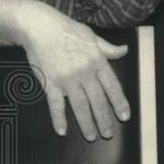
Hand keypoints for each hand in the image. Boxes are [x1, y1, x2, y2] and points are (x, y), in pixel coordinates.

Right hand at [15, 0, 129, 141]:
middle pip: (97, 101)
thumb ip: (107, 48)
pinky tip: (61, 130)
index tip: (124, 116)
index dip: (119, 103)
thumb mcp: (91, 36)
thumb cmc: (65, 29)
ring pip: (80, 106)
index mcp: (97, 61)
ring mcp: (67, 79)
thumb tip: (124, 50)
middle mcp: (84, 72)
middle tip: (108, 133)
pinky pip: (55, 104)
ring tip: (91, 136)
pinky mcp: (50, 82)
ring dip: (86, 123)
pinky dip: (58, 118)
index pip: (112, 86)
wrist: (40, 27)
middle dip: (104, 119)